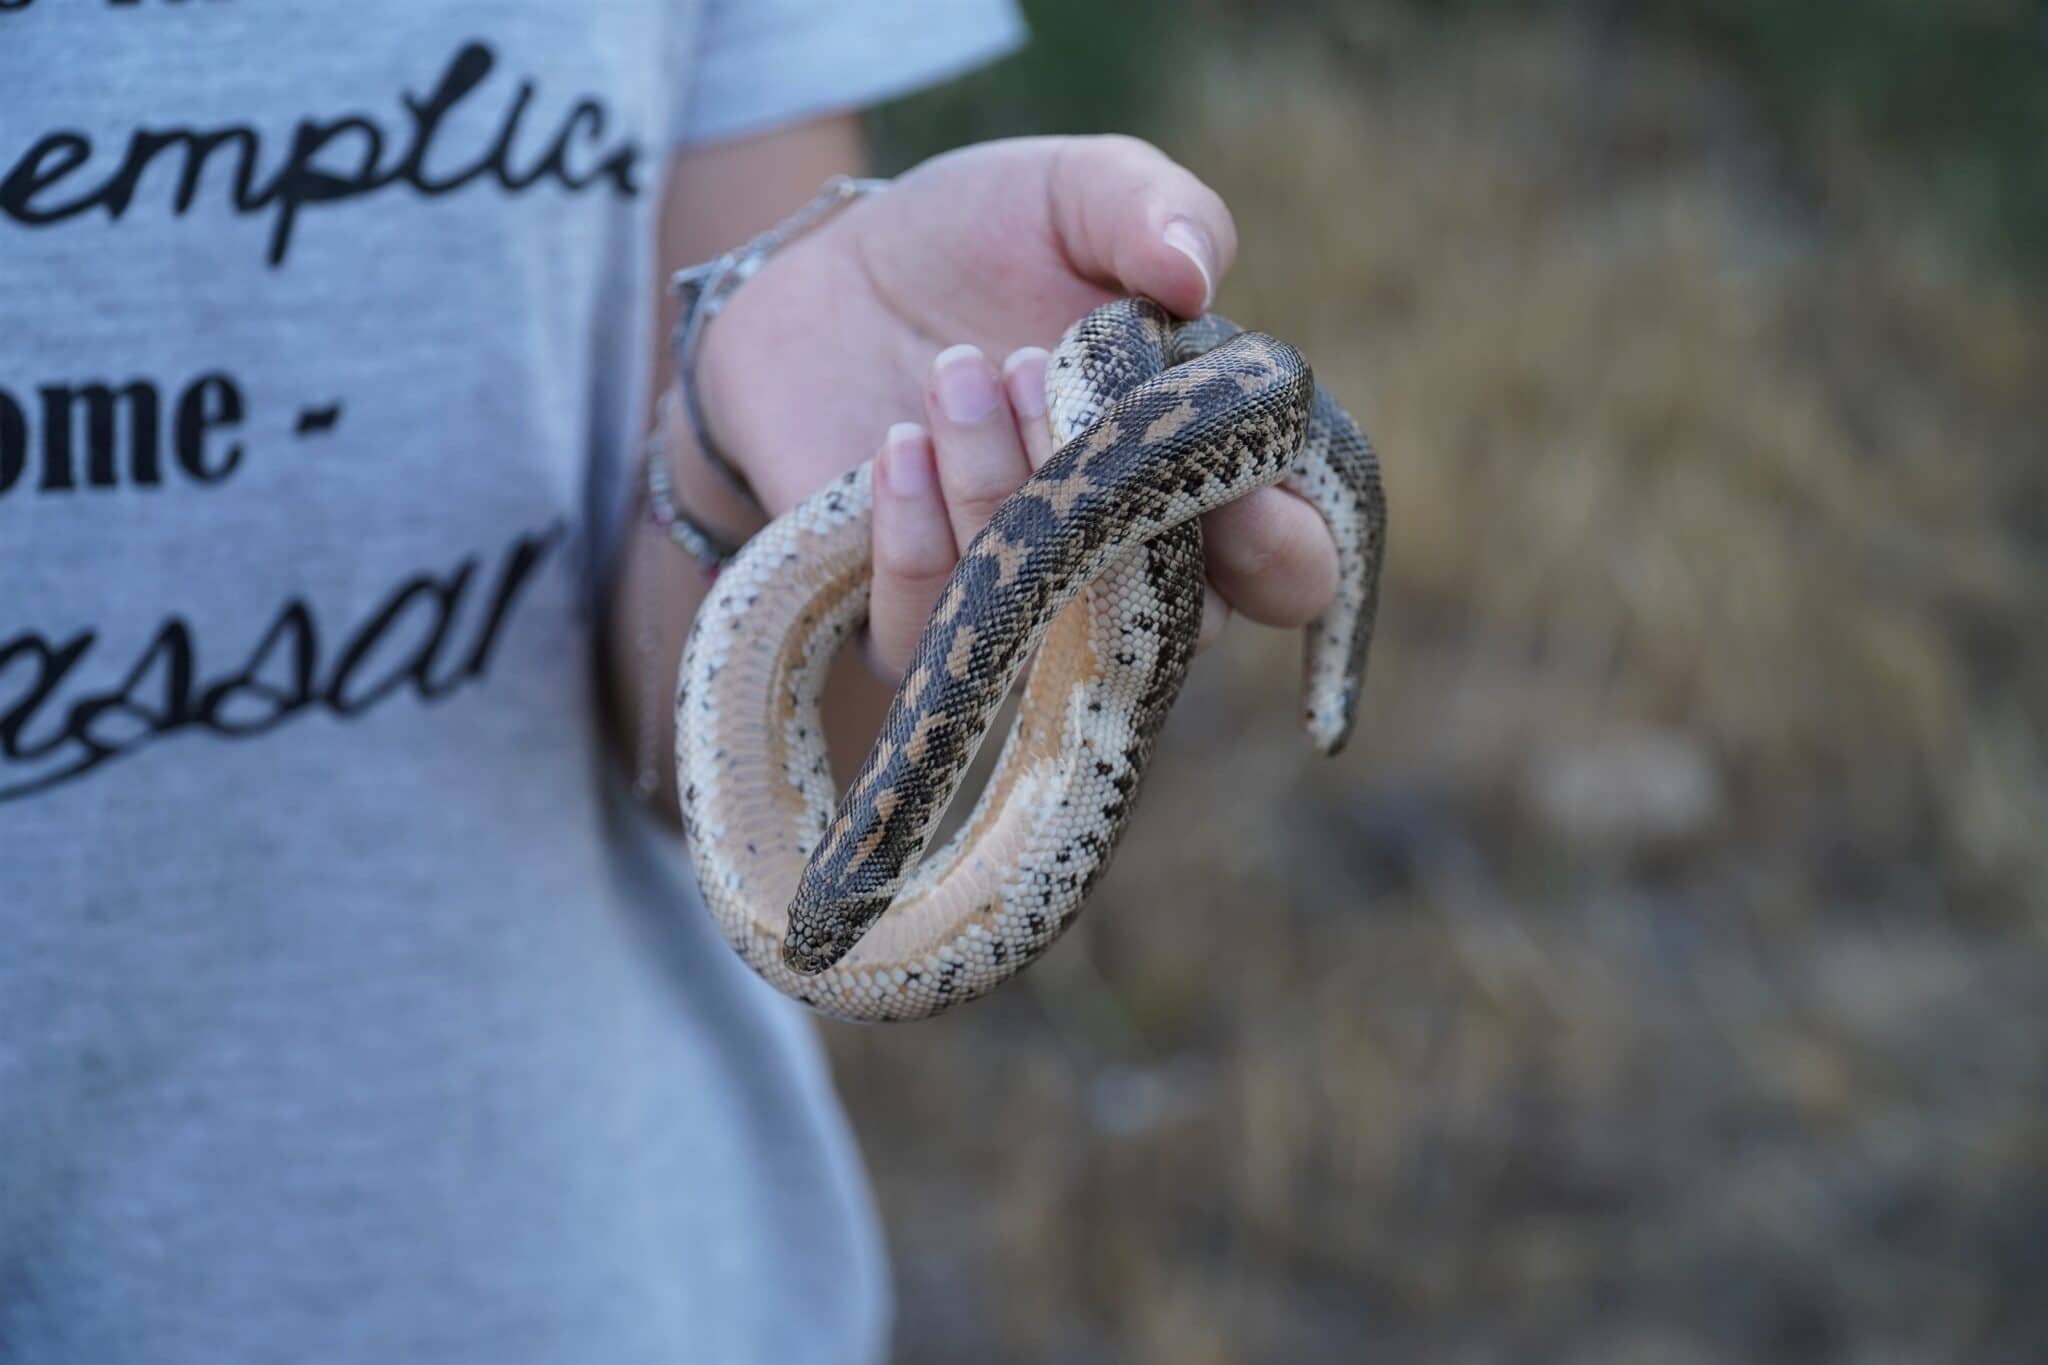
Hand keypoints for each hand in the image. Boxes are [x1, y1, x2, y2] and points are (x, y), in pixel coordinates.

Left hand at [695, 135, 1339, 676]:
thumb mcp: (1072, 194)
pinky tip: (898, 447)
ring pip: (1046, 632)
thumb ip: (1148, 209)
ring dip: (999, 491)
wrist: (832, 276)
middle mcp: (1134, 565)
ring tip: (954, 370)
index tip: (1237, 484)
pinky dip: (918, 543)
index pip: (1294, 567)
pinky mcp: (917, 628)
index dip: (1283, 547)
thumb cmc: (984, 239)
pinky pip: (930, 640)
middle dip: (1110, 500)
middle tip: (1032, 366)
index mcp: (1209, 472)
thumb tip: (1193, 270)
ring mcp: (1029, 612)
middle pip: (1179, 623)